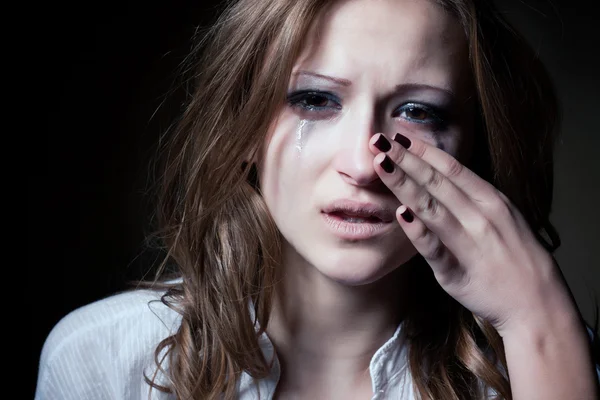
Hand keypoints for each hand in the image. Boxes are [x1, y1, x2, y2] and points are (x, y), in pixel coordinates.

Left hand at [369, 132, 575, 333]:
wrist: (538, 304)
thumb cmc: (516, 257)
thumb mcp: (502, 217)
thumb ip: (472, 199)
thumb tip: (441, 178)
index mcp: (490, 200)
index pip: (451, 168)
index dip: (423, 150)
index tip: (398, 135)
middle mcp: (481, 216)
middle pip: (436, 181)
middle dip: (405, 158)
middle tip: (378, 140)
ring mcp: (470, 243)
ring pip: (431, 207)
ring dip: (404, 183)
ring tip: (381, 164)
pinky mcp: (457, 272)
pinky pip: (434, 248)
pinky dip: (418, 230)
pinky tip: (401, 214)